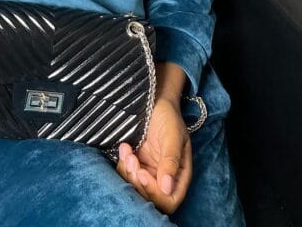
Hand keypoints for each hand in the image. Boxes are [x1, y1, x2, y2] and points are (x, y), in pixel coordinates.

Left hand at [115, 97, 191, 214]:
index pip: (170, 200)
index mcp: (179, 174)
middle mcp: (164, 177)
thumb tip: (167, 188)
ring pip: (136, 187)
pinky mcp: (136, 164)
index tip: (144, 174)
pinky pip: (126, 174)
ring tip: (128, 151)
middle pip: (151, 198)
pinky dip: (122, 164)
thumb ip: (171, 161)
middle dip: (138, 182)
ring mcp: (149, 172)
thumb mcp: (173, 136)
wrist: (155, 101)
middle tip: (133, 160)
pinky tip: (125, 147)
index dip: (156, 193)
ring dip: (128, 172)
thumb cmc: (169, 117)